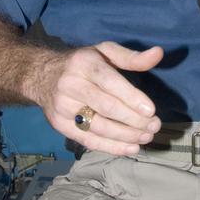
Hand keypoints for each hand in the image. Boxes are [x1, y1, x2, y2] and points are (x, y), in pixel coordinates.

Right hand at [26, 42, 163, 155]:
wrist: (41, 75)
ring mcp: (63, 107)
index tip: (151, 111)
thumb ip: (132, 57)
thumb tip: (158, 54)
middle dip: (133, 120)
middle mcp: (71, 85)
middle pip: (106, 107)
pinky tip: (131, 148)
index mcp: (84, 63)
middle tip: (154, 126)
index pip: (110, 82)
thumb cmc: (82, 63)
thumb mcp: (104, 52)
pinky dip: (111, 147)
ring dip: (125, 136)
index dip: (131, 98)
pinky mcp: (60, 125)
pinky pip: (88, 140)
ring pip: (98, 126)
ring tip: (146, 137)